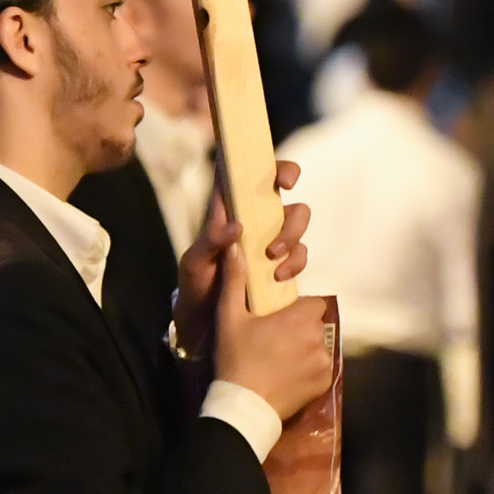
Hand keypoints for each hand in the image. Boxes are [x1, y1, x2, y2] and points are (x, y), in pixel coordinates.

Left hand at [175, 159, 308, 356]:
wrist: (203, 328)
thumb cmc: (194, 287)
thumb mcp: (193, 264)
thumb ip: (210, 242)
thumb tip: (237, 226)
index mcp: (229, 212)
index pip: (249, 177)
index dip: (269, 165)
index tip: (284, 174)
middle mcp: (254, 222)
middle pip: (284, 194)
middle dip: (290, 198)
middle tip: (283, 202)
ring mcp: (270, 243)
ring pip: (297, 222)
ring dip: (292, 234)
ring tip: (273, 256)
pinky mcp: (281, 267)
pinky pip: (300, 255)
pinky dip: (295, 262)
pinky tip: (278, 276)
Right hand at [213, 242, 332, 420]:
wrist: (243, 406)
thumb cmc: (236, 358)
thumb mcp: (229, 317)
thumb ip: (235, 279)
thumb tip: (234, 245)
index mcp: (300, 318)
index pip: (313, 303)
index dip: (299, 309)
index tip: (281, 319)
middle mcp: (319, 337)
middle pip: (316, 325)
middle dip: (301, 329)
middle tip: (276, 340)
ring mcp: (324, 362)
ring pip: (319, 347)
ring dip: (306, 350)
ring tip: (280, 361)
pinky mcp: (324, 383)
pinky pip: (321, 369)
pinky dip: (309, 371)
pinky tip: (288, 376)